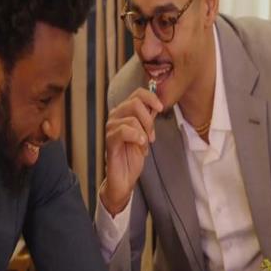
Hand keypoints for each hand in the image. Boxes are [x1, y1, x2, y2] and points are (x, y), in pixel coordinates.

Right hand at [101, 88, 162, 215]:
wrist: (124, 177)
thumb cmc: (132, 156)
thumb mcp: (145, 133)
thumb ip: (148, 118)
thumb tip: (156, 104)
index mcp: (124, 112)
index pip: (137, 93)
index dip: (151, 97)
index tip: (160, 108)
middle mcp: (115, 116)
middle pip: (135, 103)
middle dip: (149, 120)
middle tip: (151, 135)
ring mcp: (110, 127)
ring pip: (132, 118)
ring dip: (143, 132)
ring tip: (143, 145)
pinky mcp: (109, 140)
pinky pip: (123, 131)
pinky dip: (136, 137)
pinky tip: (140, 145)